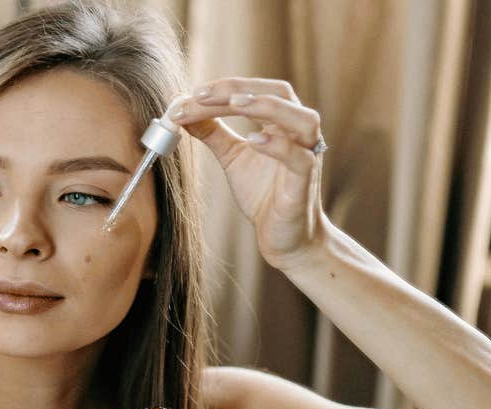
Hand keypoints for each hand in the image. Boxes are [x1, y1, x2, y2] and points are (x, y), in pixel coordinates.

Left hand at [163, 77, 327, 270]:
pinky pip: (299, 158)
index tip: (189, 94)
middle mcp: (298, 132)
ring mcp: (307, 155)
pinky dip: (278, 146)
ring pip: (301, 118)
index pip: (255, 92)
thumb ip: (213, 134)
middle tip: (202, 94)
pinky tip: (253, 140)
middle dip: (240, 89)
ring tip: (234, 104)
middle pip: (279, 93)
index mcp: (281, 122)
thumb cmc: (264, 195)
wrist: (285, 237)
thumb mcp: (232, 158)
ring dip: (267, 106)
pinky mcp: (306, 182)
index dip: (224, 88)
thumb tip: (183, 110)